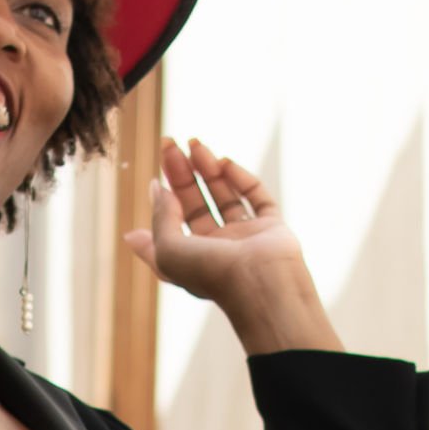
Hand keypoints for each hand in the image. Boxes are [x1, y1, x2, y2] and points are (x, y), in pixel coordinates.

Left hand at [122, 138, 343, 355]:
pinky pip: (257, 197)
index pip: (174, 222)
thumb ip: (161, 218)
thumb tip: (155, 189)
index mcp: (192, 258)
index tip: (156, 174)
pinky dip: (242, 178)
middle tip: (171, 144)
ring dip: (209, 169)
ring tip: (195, 144)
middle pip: (197, 204)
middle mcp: (219, 248)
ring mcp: (246, 237)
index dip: (164, 197)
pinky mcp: (272, 227)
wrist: (262, 285)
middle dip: (182, 174)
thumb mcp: (169, 249)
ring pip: (225, 196)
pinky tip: (224, 162)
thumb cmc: (212, 273)